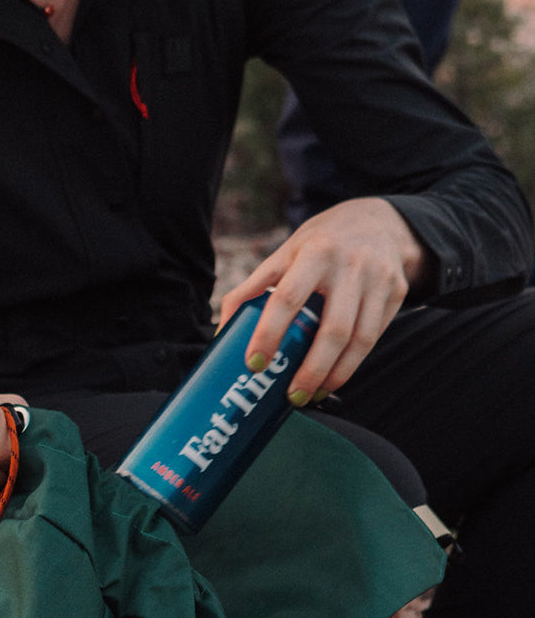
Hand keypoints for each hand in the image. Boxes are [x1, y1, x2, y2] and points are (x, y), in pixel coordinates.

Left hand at [218, 198, 429, 403]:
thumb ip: (251, 289)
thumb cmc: (318, 245)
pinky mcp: (397, 294)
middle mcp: (351, 266)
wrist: (377, 221)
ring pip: (359, 340)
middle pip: (333, 330)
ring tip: (312, 395)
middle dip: (311, 370)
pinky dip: (352, 364)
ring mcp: (379, 281)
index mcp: (314, 253)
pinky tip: (332, 379)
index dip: (269, 334)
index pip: (288, 299)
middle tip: (291, 397)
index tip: (254, 364)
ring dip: (334, 375)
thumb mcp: (284, 254)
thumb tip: (221, 333)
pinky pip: (373, 338)